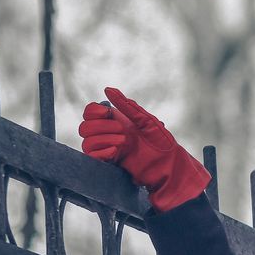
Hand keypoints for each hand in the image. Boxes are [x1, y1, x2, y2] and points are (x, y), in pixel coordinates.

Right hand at [80, 86, 211, 211]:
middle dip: (101, 126)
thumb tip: (108, 89)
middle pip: (85, 127)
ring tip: (124, 142)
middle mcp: (108, 134)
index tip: (107, 112)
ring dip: (103, 139)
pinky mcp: (109, 163)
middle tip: (123, 131)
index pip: (90, 113)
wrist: (168, 165)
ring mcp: (107, 149)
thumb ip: (127, 106)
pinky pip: (92, 156)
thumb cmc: (161, 141)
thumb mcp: (145, 120)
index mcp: (116, 121)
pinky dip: (101, 152)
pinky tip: (115, 152)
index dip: (93, 111)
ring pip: (87, 142)